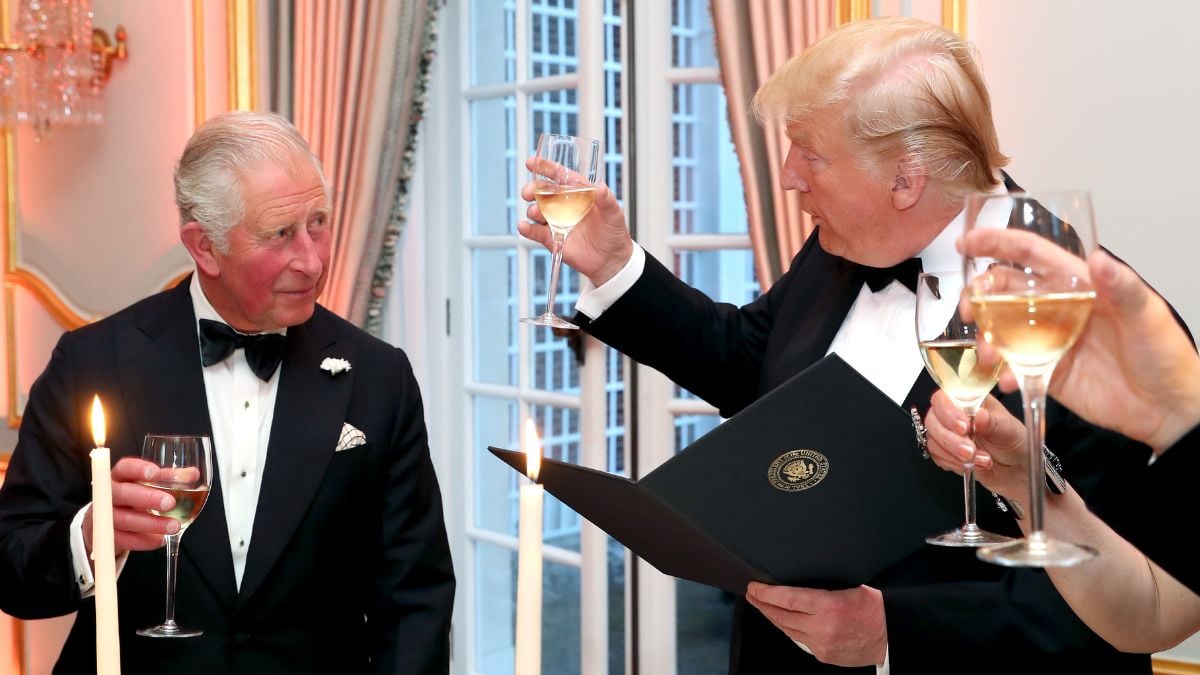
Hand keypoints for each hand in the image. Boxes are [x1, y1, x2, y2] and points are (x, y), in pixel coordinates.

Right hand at [83, 457, 180, 558]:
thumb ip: (170, 478)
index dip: (137, 469)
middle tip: (169, 503)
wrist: (111, 523)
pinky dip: (143, 541)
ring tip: (173, 526)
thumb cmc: (135, 497)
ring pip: (124, 519)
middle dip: (147, 498)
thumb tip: (193, 474)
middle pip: (122, 493)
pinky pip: (123, 540)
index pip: (124, 467)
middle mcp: (109, 494)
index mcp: (120, 476)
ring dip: (151, 524)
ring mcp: (104, 516)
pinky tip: (159, 540)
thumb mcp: (150, 485)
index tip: (155, 472)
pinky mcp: (106, 536)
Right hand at [518, 157, 632, 285]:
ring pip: (536, 211)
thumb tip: (601, 187)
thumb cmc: (614, 232)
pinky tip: (524, 226)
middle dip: (532, 189)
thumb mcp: (614, 213)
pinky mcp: (551, 238)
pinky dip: (527, 228)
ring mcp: (556, 221)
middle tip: (528, 192)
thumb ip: (607, 200)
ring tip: (536, 213)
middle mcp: (564, 205)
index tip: (532, 163)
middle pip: (542, 192)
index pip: (559, 176)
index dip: (545, 168)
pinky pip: (535, 232)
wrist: (611, 259)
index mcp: (577, 192)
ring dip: (532, 210)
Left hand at [745, 582, 886, 666]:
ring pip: (788, 630)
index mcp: (829, 606)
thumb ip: (823, 587)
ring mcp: (822, 645)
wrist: (892, 635)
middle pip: (782, 616)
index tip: (754, 587)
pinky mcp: (824, 655)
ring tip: (762, 606)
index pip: (787, 599)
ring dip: (772, 617)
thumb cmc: (876, 608)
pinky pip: (799, 641)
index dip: (766, 593)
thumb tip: (798, 579)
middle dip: (763, 605)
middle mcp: (822, 628)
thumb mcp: (851, 586)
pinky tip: (783, 622)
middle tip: (752, 594)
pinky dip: (789, 630)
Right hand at [924, 392, 1028, 501]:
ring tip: (979, 459)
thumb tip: (980, 415)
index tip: (963, 428)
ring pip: (933, 440)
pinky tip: (972, 465)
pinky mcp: (945, 451)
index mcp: (969, 401)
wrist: (1016, 469)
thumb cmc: (1015, 443)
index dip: (948, 412)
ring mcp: (948, 433)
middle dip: (951, 439)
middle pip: (933, 420)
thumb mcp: (1010, 430)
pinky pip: (937, 456)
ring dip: (954, 454)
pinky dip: (954, 463)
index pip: (944, 398)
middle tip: (970, 450)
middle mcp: (955, 415)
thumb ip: (993, 423)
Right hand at [960, 229, 1199, 453]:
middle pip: (1004, 290)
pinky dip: (1003, 372)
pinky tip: (1008, 380)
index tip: (968, 241)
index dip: (997, 243)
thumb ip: (1123, 287)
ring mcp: (1048, 339)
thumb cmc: (1165, 356)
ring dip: (985, 336)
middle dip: (978, 294)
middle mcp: (1057, 308)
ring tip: (988, 354)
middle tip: (968, 308)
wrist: (1167, 410)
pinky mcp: (1045, 370)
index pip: (1031, 255)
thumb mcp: (1148, 316)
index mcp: (1079, 284)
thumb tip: (1098, 260)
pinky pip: (1012, 366)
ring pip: (1000, 328)